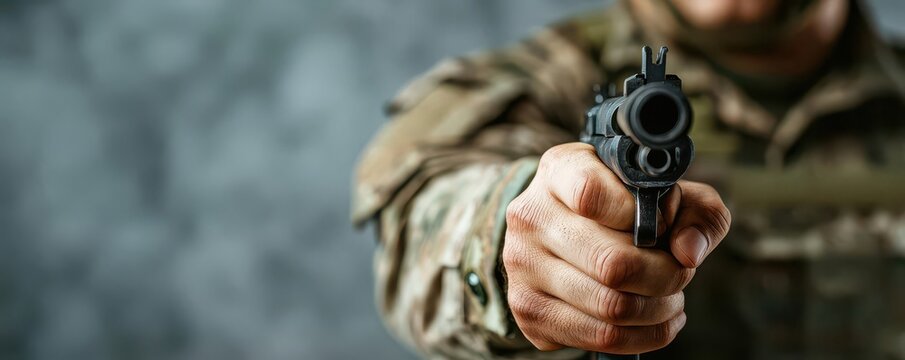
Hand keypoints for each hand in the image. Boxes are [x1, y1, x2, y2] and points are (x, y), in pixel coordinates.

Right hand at [503, 143, 730, 353]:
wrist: (568, 234)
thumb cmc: (624, 207)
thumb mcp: (666, 192)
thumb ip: (697, 211)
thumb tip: (688, 252)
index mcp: (559, 170)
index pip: (592, 195)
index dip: (642, 217)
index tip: (663, 226)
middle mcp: (531, 216)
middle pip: (612, 263)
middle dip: (666, 275)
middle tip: (680, 272)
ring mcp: (522, 265)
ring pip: (611, 306)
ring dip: (659, 308)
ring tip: (670, 296)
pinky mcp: (529, 309)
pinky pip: (600, 337)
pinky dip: (645, 336)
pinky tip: (656, 318)